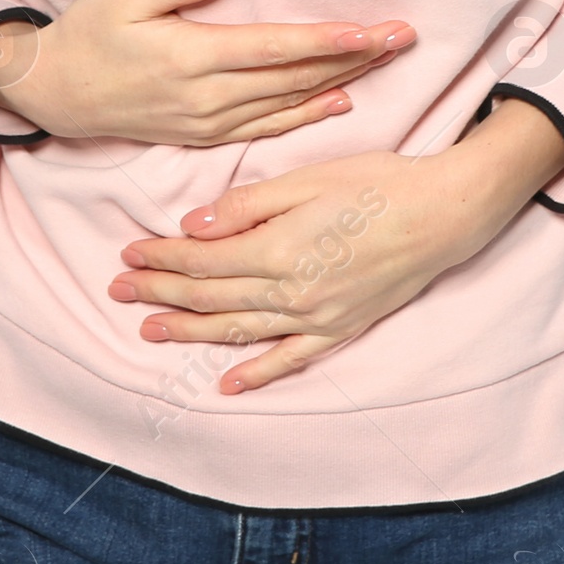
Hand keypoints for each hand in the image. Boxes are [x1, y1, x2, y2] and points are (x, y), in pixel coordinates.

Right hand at [0, 0, 415, 145]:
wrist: (55, 93)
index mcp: (190, 58)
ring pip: (289, 102)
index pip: (274, 48)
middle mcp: (207, 96)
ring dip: (342, 80)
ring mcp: (208, 121)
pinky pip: (268, 127)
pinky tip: (340, 102)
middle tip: (404, 37)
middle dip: (353, 56)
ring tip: (386, 61)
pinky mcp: (205, 134)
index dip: (326, 40)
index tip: (369, 30)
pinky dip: (307, 116)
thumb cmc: (88, 35)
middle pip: (295, 76)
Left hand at [106, 97, 563, 388]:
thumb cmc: (378, 183)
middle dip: (161, 294)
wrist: (444, 213)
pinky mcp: (341, 327)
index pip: (204, 261)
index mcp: (280, 250)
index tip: (129, 254)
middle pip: (212, 298)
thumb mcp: (308, 179)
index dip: (162, 259)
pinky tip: (228, 384)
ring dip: (191, 333)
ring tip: (150, 331)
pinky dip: (257, 374)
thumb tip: (193, 226)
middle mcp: (293, 292)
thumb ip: (248, 207)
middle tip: (119, 291)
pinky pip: (291, 358)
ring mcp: (317, 316)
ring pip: (240, 331)